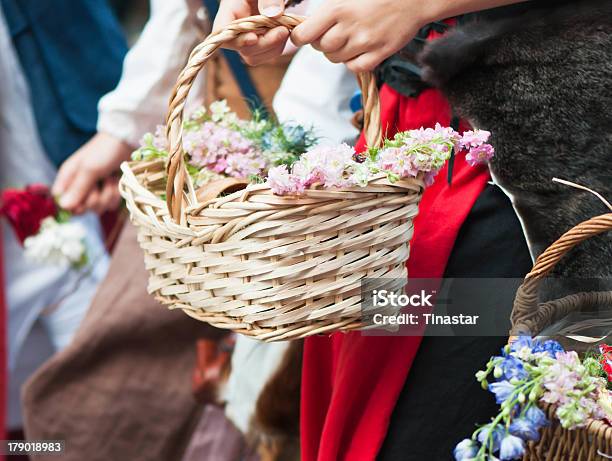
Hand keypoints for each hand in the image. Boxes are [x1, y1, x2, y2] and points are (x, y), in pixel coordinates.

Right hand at [52, 132, 132, 214]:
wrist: (126, 143)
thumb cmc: (104, 151)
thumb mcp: (89, 168)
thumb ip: (78, 188)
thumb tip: (64, 206)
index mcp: (67, 179)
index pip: (62, 204)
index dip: (74, 206)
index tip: (84, 198)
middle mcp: (79, 187)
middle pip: (82, 209)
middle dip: (95, 198)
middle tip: (100, 182)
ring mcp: (95, 191)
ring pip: (99, 208)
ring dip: (108, 194)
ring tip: (110, 177)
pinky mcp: (108, 193)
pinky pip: (111, 205)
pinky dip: (116, 194)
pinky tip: (118, 181)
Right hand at [213, 0, 289, 64]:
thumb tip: (273, 14)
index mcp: (231, 8)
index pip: (222, 31)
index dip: (235, 39)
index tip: (253, 38)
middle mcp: (236, 26)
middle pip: (240, 48)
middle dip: (263, 43)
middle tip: (282, 30)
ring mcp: (246, 36)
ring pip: (252, 56)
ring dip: (272, 47)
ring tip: (285, 30)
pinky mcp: (259, 42)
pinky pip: (265, 54)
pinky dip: (277, 47)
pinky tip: (284, 34)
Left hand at [291, 0, 431, 72]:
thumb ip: (327, 10)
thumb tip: (306, 25)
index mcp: (337, 8)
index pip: (304, 34)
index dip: (301, 37)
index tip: (304, 35)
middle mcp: (349, 27)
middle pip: (321, 48)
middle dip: (322, 43)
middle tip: (333, 34)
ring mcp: (365, 42)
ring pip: (335, 59)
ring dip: (337, 52)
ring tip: (349, 39)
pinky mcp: (379, 54)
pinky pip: (354, 67)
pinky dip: (353, 62)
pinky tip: (359, 50)